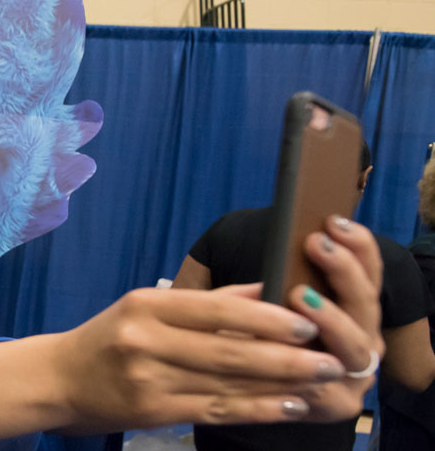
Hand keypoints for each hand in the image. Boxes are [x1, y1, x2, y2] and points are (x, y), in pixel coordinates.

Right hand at [53, 284, 344, 433]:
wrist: (57, 379)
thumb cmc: (108, 339)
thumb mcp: (145, 308)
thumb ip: (206, 301)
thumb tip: (265, 287)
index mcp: (147, 306)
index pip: (216, 309)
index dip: (266, 318)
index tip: (308, 322)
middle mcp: (145, 341)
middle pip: (228, 350)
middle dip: (286, 357)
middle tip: (330, 357)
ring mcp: (147, 379)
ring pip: (227, 384)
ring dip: (280, 386)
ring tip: (320, 383)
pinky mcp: (152, 412)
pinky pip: (215, 411)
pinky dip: (257, 410)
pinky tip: (288, 408)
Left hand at [283, 216, 383, 421]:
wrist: (256, 392)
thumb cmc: (264, 336)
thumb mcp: (268, 303)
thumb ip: (278, 278)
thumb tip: (282, 245)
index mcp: (355, 311)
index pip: (369, 274)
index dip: (359, 247)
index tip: (335, 221)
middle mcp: (365, 340)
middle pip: (367, 304)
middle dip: (344, 271)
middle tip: (316, 243)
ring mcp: (356, 374)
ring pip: (355, 345)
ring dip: (331, 317)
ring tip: (301, 294)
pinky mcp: (338, 404)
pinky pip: (328, 384)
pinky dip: (308, 364)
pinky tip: (292, 349)